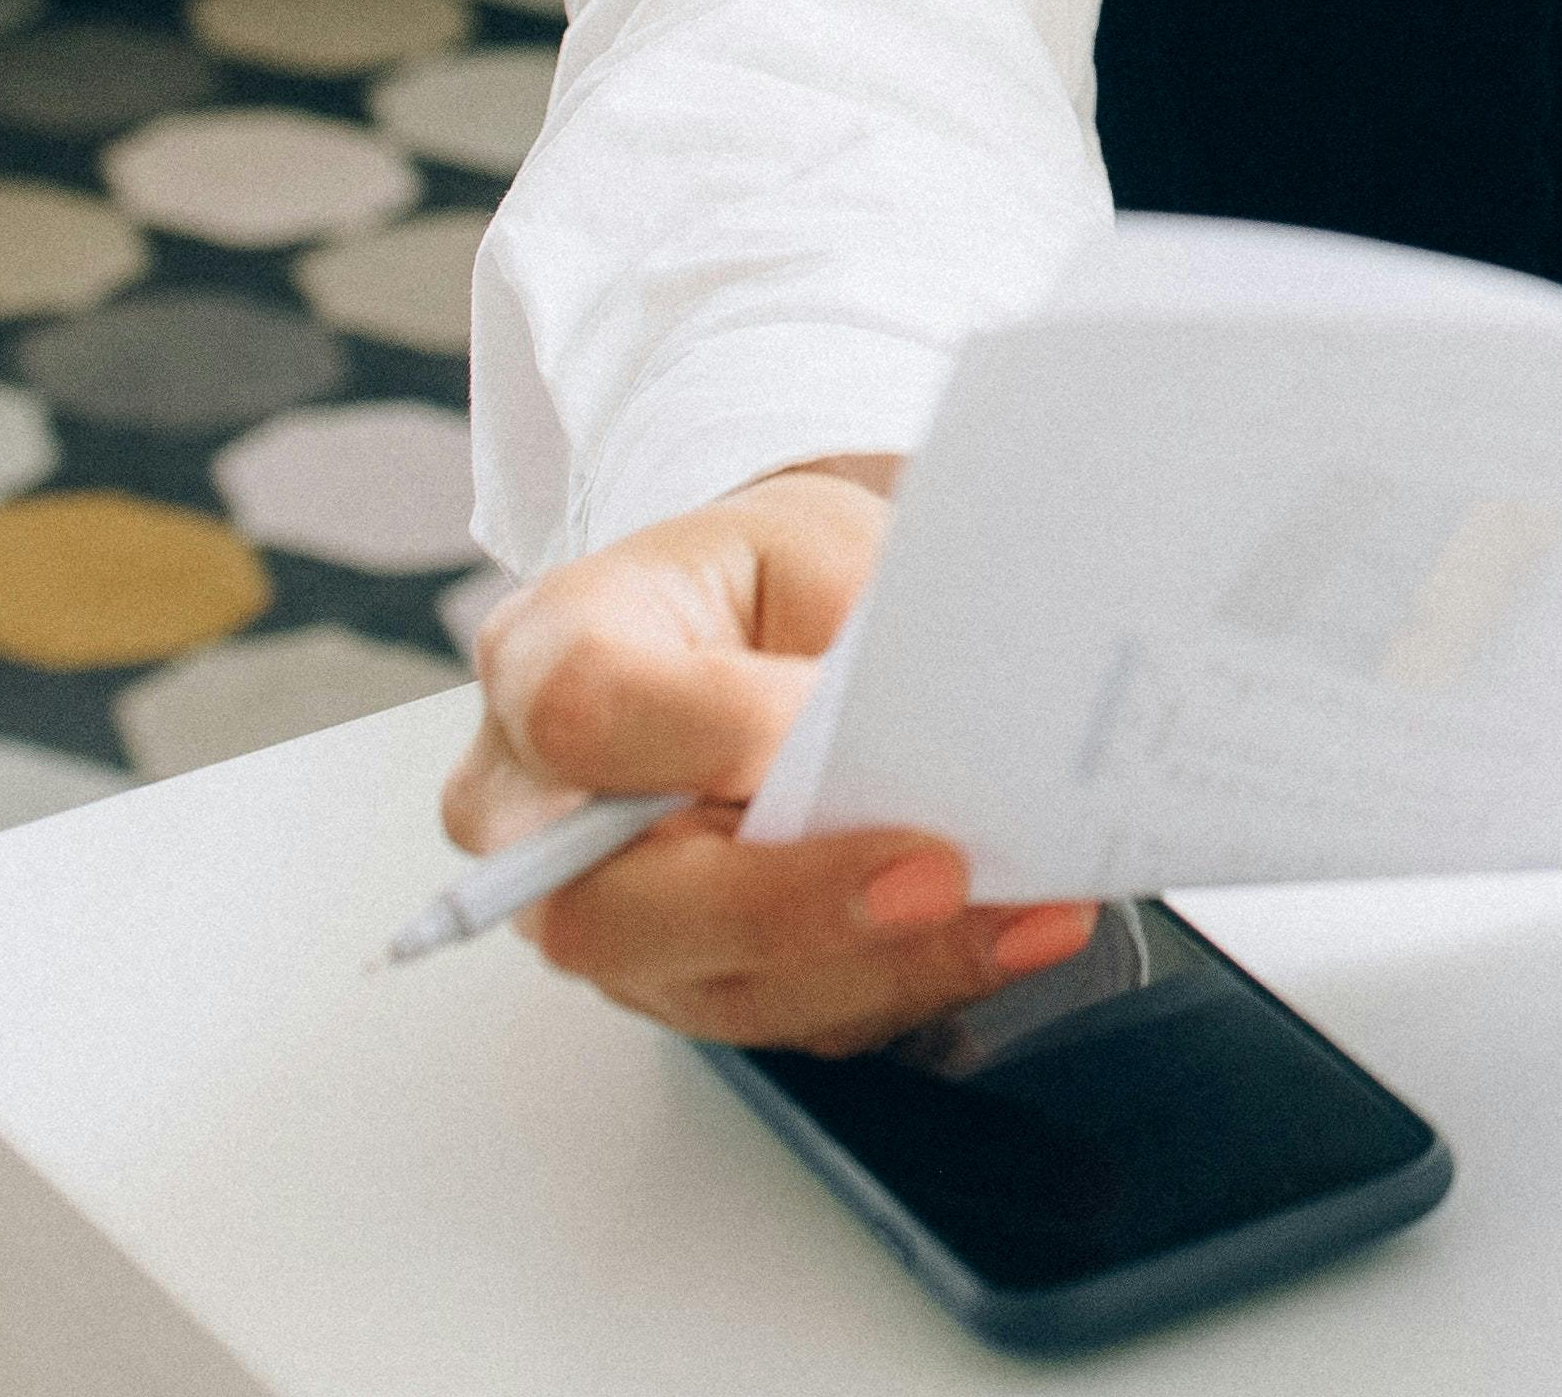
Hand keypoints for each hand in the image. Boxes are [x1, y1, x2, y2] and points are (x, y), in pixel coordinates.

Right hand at [440, 457, 1094, 1050]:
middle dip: (795, 904)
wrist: (769, 623)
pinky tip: (1001, 936)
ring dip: (883, 965)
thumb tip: (924, 743)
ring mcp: (607, 914)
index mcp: (546, 657)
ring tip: (1019, 914)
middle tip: (940, 874)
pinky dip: (905, 981)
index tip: (828, 726)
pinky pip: (789, 1012)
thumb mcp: (814, 548)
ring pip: (716, 988)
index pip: (586, 713)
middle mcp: (542, 814)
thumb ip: (843, 643)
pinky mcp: (689, 976)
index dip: (712, 732)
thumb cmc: (774, 577)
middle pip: (620, 907)